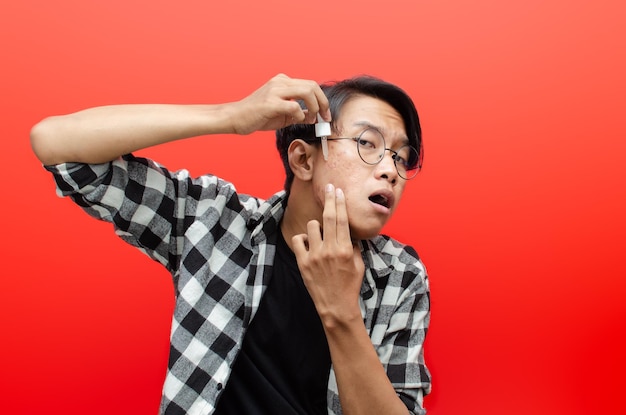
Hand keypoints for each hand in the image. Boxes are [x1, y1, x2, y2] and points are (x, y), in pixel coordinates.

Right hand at [228, 73, 330, 134]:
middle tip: (324, 117)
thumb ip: (297, 112)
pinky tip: (296, 120)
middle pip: (312, 85)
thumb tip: (313, 116)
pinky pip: (294, 105)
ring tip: (312, 119)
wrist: (235, 118)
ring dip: (314, 107)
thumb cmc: (256, 116)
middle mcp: (280, 82)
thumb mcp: (281, 114)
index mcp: (283, 82)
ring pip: (306, 92)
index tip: (325, 114)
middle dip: (323, 103)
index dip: (322, 99)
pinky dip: (300, 114)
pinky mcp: (270, 103)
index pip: (310, 85)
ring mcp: (275, 91)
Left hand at [292, 184, 364, 326]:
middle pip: (328, 217)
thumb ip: (354, 246)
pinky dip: (303, 239)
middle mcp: (329, 249)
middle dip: (329, 199)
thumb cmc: (349, 285)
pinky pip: (298, 240)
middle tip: (329, 188)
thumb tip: (349, 232)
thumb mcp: (358, 265)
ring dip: (316, 226)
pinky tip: (308, 244)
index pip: (342, 220)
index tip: (339, 191)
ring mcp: (314, 255)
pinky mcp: (303, 262)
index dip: (340, 203)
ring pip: (312, 226)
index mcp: (345, 249)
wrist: (336, 306)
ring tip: (320, 234)